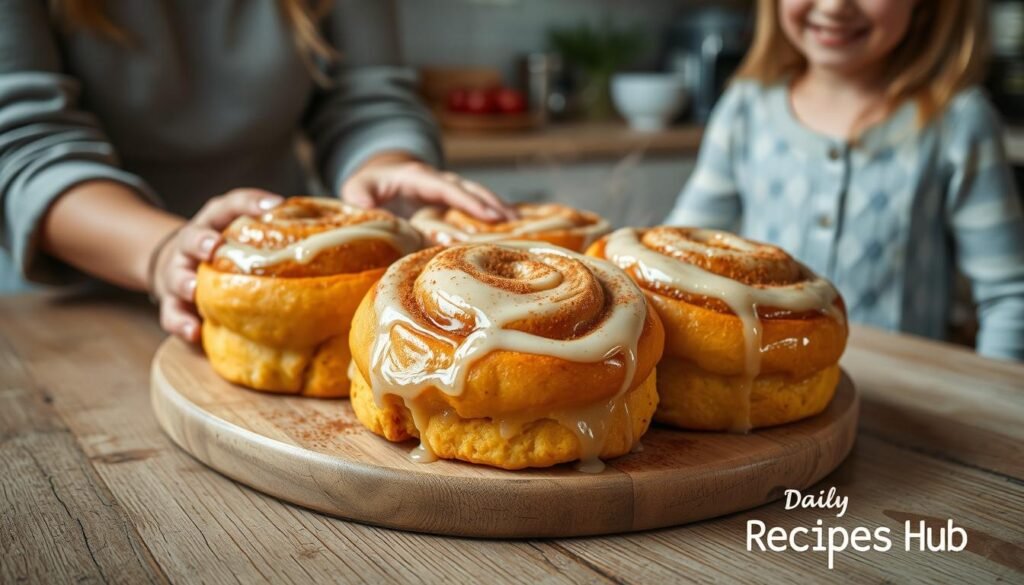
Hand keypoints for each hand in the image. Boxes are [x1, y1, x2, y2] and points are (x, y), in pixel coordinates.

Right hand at [150, 189, 282, 341]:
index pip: (231, 205)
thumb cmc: (224, 250)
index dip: (251, 204)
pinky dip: (182, 323)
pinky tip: (195, 332)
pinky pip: (172, 315)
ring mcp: (177, 274)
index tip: (274, 206)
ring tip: (194, 289)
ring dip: (185, 282)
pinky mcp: (172, 304)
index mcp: (215, 223)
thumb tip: (331, 239)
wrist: (175, 264)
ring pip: (176, 277)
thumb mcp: (241, 233)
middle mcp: (192, 246)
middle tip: (213, 246)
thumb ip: (273, 234)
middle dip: (202, 241)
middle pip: (192, 238)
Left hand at [342, 153, 516, 220]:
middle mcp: (438, 180)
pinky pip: (473, 207)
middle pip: (470, 189)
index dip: (468, 201)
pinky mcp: (450, 202)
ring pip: (477, 196)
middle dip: (492, 204)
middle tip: (514, 222)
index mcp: (418, 176)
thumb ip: (361, 200)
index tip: (490, 215)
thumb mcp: (356, 189)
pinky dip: (492, 215)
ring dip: (498, 208)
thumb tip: (370, 214)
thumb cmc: (368, 183)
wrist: (379, 173)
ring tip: (520, 224)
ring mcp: (447, 190)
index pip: (447, 187)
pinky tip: (511, 226)